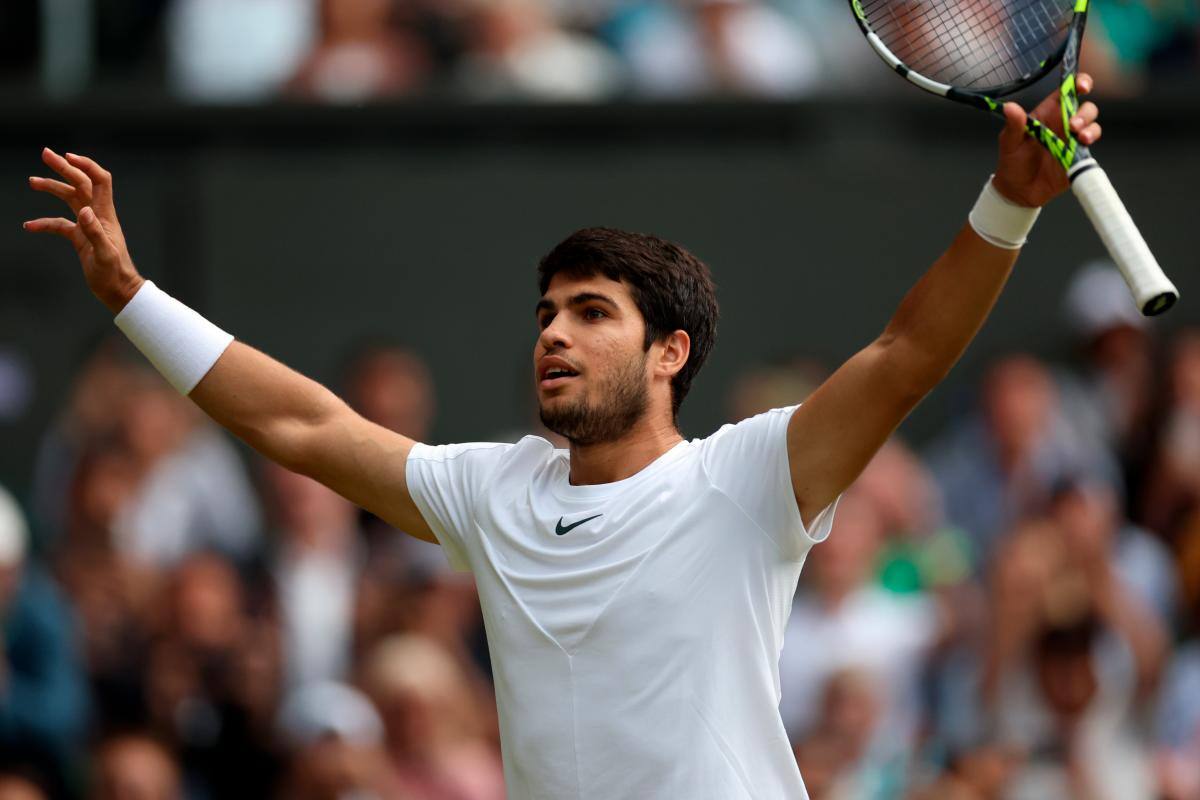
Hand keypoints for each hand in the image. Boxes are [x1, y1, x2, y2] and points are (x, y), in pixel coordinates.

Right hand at [24, 148, 143, 313]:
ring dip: (53, 188)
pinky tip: (29, 226)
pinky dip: (45, 223)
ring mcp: (88, 225)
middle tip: (45, 153)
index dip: (86, 166)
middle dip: (64, 168)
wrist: (118, 291)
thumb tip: (84, 211)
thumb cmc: (115, 274)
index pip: (100, 181)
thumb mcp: (104, 255)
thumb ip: (94, 232)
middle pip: (81, 184)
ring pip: (70, 199)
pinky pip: (60, 224)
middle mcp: (97, 215)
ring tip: (32, 181)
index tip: (68, 156)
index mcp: (105, 215)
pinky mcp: (80, 238)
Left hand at [992, 73, 1100, 207]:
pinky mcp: (1079, 156)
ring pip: (1092, 124)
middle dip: (1085, 112)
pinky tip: (1081, 148)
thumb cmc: (1012, 162)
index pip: (1067, 91)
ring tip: (1079, 137)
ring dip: (1090, 128)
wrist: (1018, 191)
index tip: (1083, 86)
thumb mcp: (1009, 142)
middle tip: (1073, 125)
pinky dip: (1091, 144)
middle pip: (1086, 108)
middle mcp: (1064, 123)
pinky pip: (1091, 146)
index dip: (1079, 83)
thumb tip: (1010, 107)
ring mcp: (1073, 140)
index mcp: (1048, 113)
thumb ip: (1013, 125)